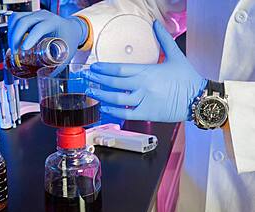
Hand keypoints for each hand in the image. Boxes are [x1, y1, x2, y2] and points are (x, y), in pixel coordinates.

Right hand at [8, 10, 87, 63]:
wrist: (71, 29)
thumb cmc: (69, 40)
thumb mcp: (66, 54)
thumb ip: (56, 67)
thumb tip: (42, 76)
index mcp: (54, 23)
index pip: (39, 27)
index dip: (30, 38)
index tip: (24, 49)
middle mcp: (43, 16)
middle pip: (23, 21)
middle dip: (15, 38)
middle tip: (15, 53)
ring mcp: (35, 14)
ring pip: (16, 19)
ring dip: (11, 34)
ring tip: (13, 48)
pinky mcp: (29, 16)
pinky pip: (15, 19)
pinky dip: (11, 29)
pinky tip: (13, 41)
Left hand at [82, 21, 207, 121]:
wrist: (199, 98)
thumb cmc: (188, 78)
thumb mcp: (175, 55)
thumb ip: (163, 39)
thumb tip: (156, 23)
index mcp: (147, 71)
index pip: (119, 68)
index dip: (104, 68)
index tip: (93, 67)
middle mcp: (142, 86)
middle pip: (113, 82)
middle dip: (97, 79)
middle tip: (85, 77)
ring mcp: (143, 100)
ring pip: (116, 98)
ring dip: (101, 94)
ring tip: (90, 91)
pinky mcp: (147, 113)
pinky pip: (125, 113)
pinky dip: (113, 111)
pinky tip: (104, 107)